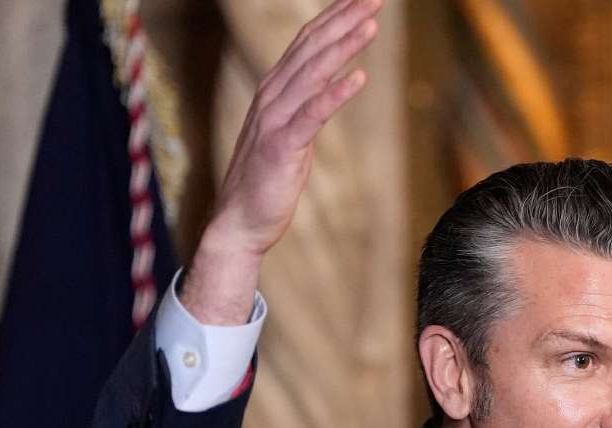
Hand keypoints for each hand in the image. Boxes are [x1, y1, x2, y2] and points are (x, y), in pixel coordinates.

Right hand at [182, 0, 381, 324]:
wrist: (239, 222)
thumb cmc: (267, 180)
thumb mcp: (289, 134)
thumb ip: (306, 107)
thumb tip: (330, 88)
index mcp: (274, 92)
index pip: (306, 44)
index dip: (334, 18)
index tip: (362, 0)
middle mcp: (271, 97)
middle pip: (311, 49)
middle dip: (344, 20)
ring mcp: (274, 120)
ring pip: (312, 74)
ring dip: (344, 47)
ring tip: (372, 25)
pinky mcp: (282, 147)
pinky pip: (312, 115)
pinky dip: (335, 94)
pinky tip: (359, 78)